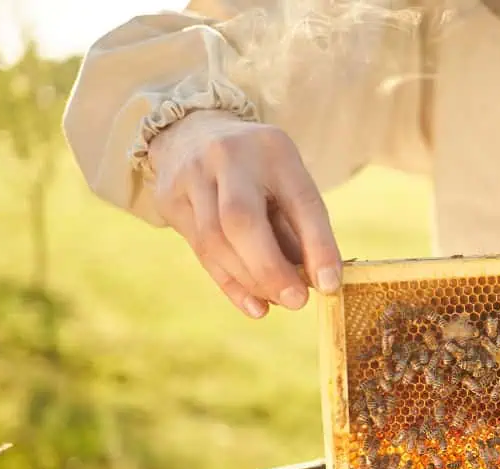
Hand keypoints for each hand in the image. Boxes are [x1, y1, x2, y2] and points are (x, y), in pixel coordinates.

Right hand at [149, 110, 340, 317]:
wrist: (194, 133)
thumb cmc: (258, 169)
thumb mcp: (288, 181)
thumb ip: (301, 227)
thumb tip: (317, 282)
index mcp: (274, 148)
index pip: (300, 200)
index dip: (318, 246)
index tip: (330, 284)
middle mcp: (228, 157)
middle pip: (241, 220)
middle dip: (270, 268)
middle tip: (297, 301)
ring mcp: (192, 176)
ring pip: (214, 240)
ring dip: (250, 280)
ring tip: (277, 300)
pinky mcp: (170, 199)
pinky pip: (199, 250)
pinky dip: (230, 283)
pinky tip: (254, 305)